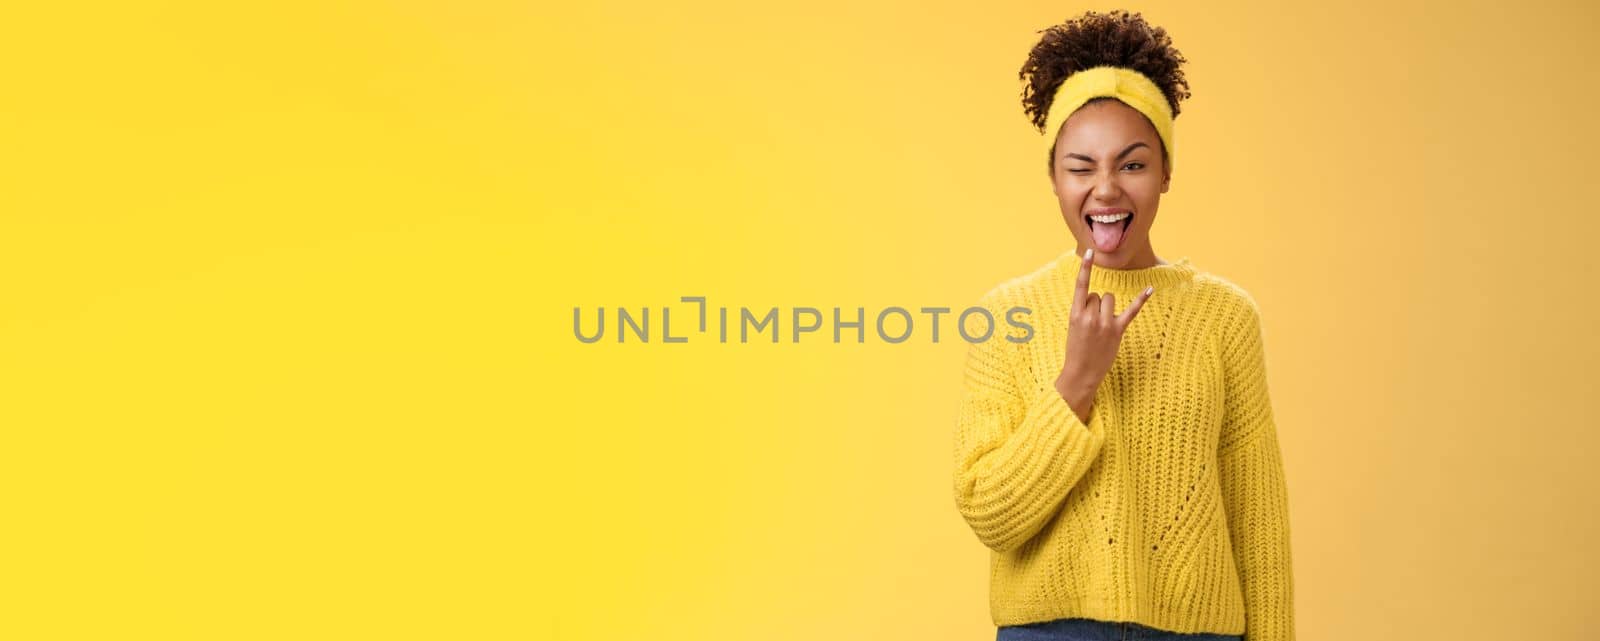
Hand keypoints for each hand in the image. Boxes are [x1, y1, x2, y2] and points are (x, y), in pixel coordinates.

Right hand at [1054, 248, 1154, 422]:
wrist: (1081, 373)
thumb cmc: (1076, 349)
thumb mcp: (1073, 327)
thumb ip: (1083, 311)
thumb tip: (1098, 299)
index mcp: (1074, 314)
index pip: (1081, 286)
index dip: (1085, 268)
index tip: (1090, 252)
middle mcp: (1090, 316)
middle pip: (1098, 295)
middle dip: (1096, 305)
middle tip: (1091, 325)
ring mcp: (1105, 323)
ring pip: (1110, 299)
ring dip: (1107, 309)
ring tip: (1101, 326)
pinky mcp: (1117, 330)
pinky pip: (1131, 311)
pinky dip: (1141, 299)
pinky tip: (1150, 289)